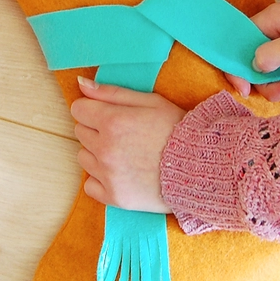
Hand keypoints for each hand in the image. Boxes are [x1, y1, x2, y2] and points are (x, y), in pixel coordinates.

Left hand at [70, 77, 185, 211]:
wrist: (201, 167)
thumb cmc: (177, 129)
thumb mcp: (150, 101)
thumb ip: (112, 92)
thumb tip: (81, 84)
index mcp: (113, 121)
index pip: (79, 110)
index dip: (93, 109)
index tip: (110, 114)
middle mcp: (105, 149)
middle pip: (81, 132)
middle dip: (97, 130)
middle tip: (124, 133)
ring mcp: (108, 175)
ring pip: (83, 157)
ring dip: (97, 153)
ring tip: (124, 153)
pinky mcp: (114, 197)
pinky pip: (90, 185)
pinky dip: (101, 179)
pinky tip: (121, 173)